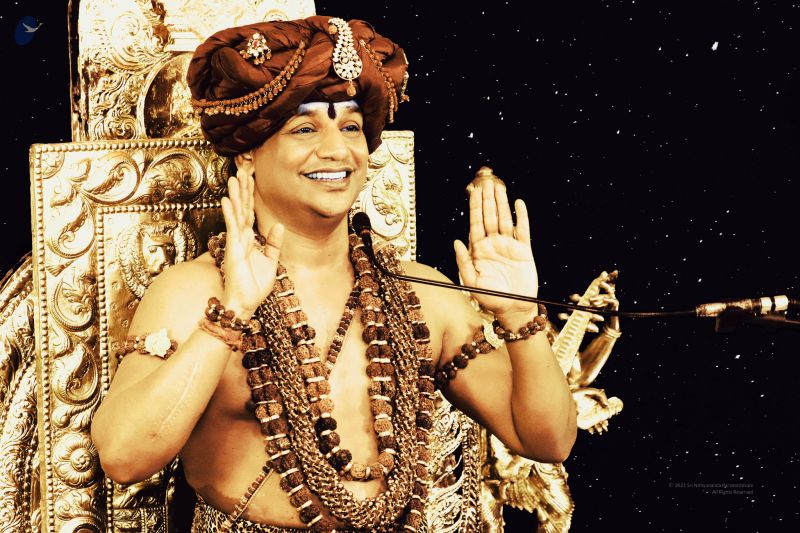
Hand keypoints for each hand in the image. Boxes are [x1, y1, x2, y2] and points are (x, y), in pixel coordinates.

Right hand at [219, 169, 283, 317]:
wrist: (245, 303)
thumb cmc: (254, 286)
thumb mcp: (271, 261)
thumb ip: (273, 243)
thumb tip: (279, 225)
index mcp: (249, 240)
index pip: (250, 212)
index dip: (251, 196)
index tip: (251, 179)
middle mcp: (241, 238)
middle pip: (243, 208)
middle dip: (243, 189)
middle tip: (243, 170)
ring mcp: (236, 242)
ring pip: (237, 213)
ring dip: (236, 196)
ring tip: (234, 178)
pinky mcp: (233, 249)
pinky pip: (232, 227)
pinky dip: (230, 213)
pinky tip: (227, 200)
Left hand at [454, 172, 537, 319]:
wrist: (514, 309)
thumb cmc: (490, 299)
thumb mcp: (471, 283)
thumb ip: (463, 262)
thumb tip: (456, 241)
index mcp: (479, 250)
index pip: (476, 223)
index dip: (475, 207)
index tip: (474, 191)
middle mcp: (493, 244)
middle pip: (490, 216)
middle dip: (488, 199)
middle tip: (487, 180)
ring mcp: (508, 246)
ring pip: (505, 219)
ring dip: (502, 203)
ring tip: (500, 187)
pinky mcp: (524, 250)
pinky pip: (523, 230)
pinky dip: (521, 217)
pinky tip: (518, 204)